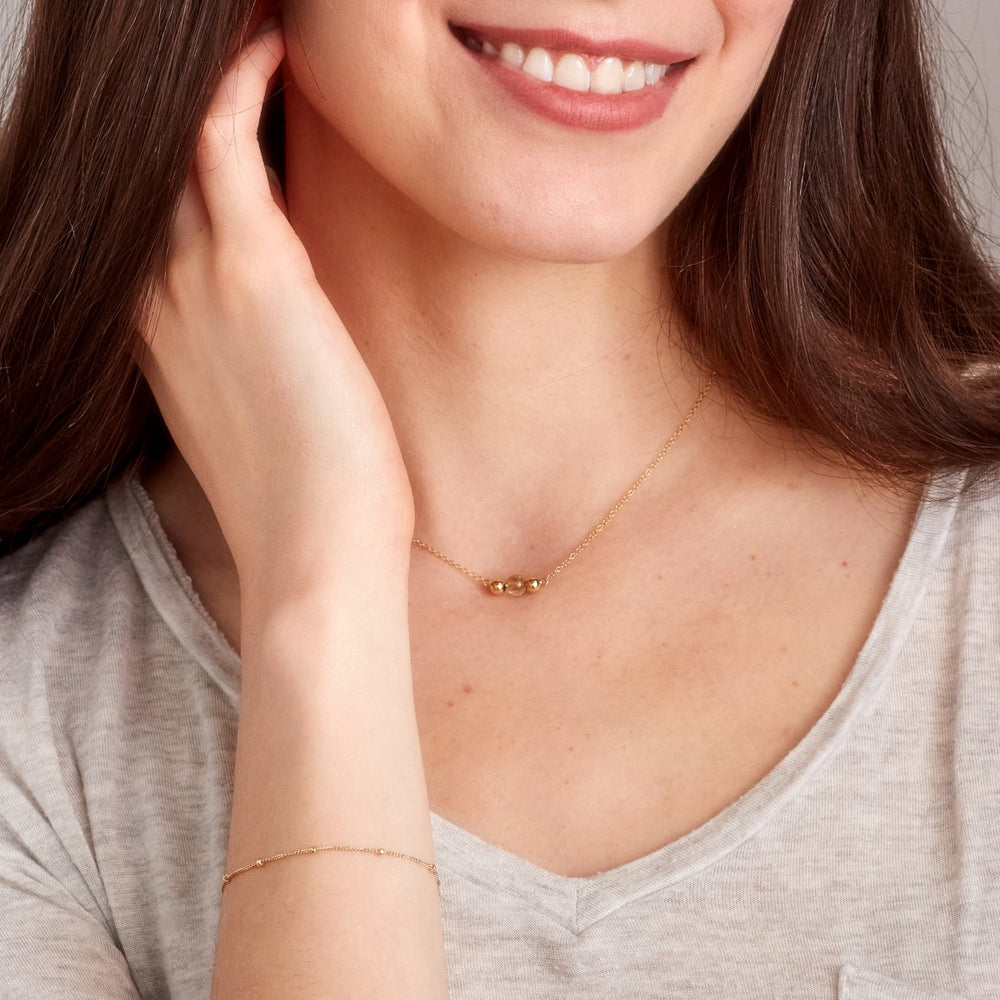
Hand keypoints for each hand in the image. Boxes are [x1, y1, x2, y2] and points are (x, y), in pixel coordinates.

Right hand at [140, 23, 412, 590]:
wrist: (317, 552)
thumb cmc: (308, 497)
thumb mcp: (265, 419)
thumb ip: (258, 361)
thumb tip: (295, 338)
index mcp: (162, 335)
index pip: (162, 215)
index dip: (183, 154)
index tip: (226, 115)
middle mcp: (158, 298)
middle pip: (158, 165)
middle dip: (187, 101)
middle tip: (233, 44)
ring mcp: (193, 282)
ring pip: (180, 138)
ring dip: (213, 75)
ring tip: (258, 27)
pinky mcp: (253, 276)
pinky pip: (226, 143)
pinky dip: (242, 84)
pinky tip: (275, 42)